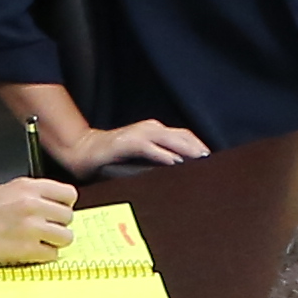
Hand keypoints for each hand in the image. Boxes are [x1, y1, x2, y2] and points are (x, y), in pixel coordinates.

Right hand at [0, 172, 76, 264]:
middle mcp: (32, 203)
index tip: (53, 214)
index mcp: (26, 186)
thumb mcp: (1, 193)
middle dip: (57, 226)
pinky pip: (51, 255)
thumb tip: (54, 208)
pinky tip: (25, 253)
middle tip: (40, 232)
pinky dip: (41, 257)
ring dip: (52, 243)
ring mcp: (30, 226)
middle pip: (68, 217)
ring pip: (65, 237)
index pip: (68, 194)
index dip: (62, 206)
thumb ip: (28, 196)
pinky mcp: (25, 249)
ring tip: (34, 244)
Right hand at [44, 116, 207, 175]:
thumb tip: (182, 169)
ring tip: (200, 161)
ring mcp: (138, 134)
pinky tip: (175, 163)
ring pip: (169, 139)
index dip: (199, 146)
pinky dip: (164, 154)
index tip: (213, 160)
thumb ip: (160, 157)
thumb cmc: (114, 156)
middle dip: (198, 148)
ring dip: (186, 150)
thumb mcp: (141, 155)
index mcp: (155, 131)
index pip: (184, 136)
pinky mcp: (127, 143)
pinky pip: (149, 148)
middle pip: (182, 136)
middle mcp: (150, 129)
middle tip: (212, 162)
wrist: (85, 151)